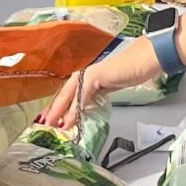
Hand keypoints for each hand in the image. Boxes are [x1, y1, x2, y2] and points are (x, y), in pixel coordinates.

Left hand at [38, 36, 157, 126]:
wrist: (143, 61)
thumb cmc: (131, 72)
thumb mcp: (109, 88)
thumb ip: (96, 97)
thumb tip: (87, 110)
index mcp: (86, 77)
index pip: (67, 94)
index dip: (57, 107)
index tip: (49, 119)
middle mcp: (83, 74)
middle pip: (63, 94)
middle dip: (53, 110)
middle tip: (43, 124)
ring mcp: (88, 74)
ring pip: (69, 95)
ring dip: (60, 111)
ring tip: (53, 125)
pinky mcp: (95, 76)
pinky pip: (82, 95)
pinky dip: (76, 108)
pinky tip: (72, 119)